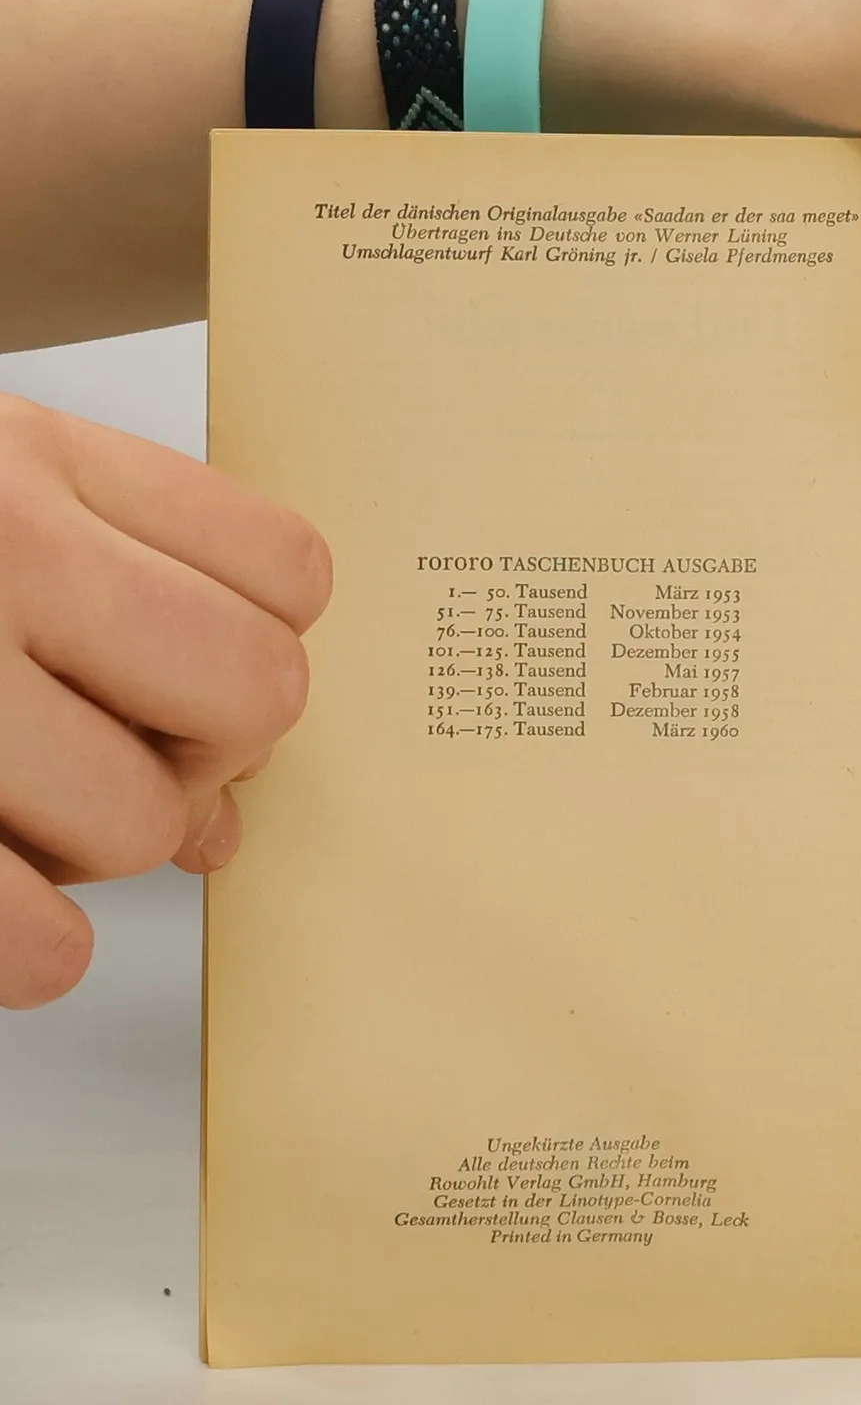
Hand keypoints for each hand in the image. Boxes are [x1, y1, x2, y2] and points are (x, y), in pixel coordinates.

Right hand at [0, 395, 329, 1006]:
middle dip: (206, 748)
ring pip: (149, 822)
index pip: (288, 570)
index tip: (194, 667)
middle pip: (258, 691)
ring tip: (10, 799)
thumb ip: (114, 610)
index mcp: (32, 461)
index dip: (258, 639)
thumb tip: (226, 820)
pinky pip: (40, 939)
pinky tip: (2, 896)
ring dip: (94, 840)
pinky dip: (33, 943)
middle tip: (120, 748)